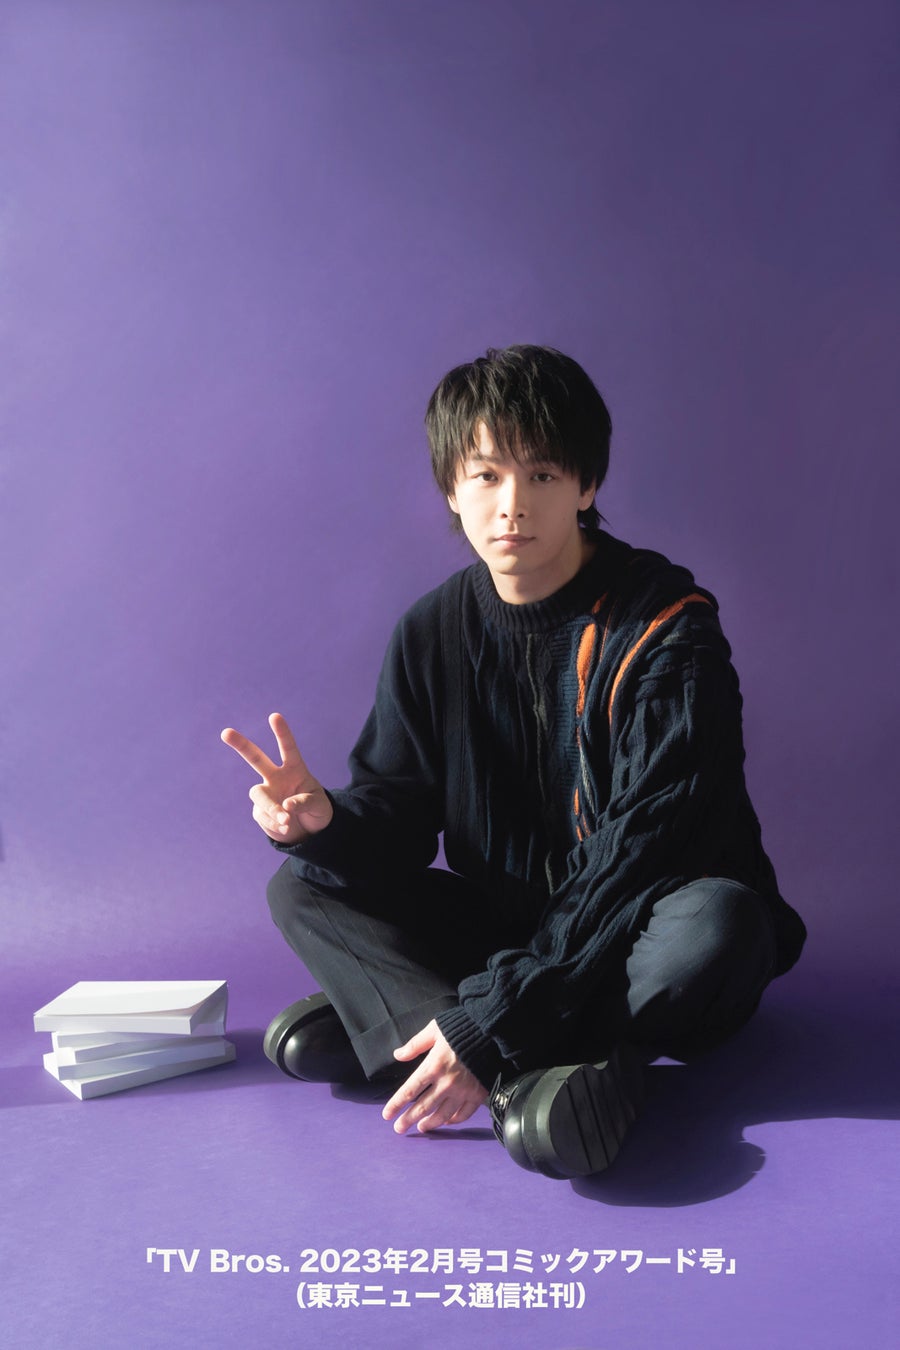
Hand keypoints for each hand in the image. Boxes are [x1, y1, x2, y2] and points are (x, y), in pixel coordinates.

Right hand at [220, 713, 332, 844]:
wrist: (308, 831)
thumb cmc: (316, 810)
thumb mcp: (319, 805)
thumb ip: (304, 802)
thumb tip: (286, 807)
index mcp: (294, 769)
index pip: (288, 748)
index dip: (282, 733)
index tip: (274, 716)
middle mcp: (276, 777)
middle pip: (255, 758)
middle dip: (241, 745)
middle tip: (225, 732)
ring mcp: (266, 793)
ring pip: (258, 794)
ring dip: (271, 807)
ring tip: (286, 820)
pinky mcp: (259, 811)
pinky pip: (263, 816)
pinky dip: (275, 824)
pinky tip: (286, 827)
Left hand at [382, 1020, 487, 1133]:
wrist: (491, 1031)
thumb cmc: (460, 1028)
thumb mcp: (434, 1030)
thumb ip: (415, 1044)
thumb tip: (398, 1055)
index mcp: (433, 1066)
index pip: (409, 1091)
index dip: (396, 1105)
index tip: (387, 1115)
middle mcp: (446, 1083)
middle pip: (423, 1108)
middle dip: (408, 1120)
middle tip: (399, 1128)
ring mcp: (463, 1091)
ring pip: (443, 1115)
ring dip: (430, 1124)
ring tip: (421, 1127)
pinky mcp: (478, 1094)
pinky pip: (464, 1114)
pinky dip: (453, 1121)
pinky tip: (446, 1122)